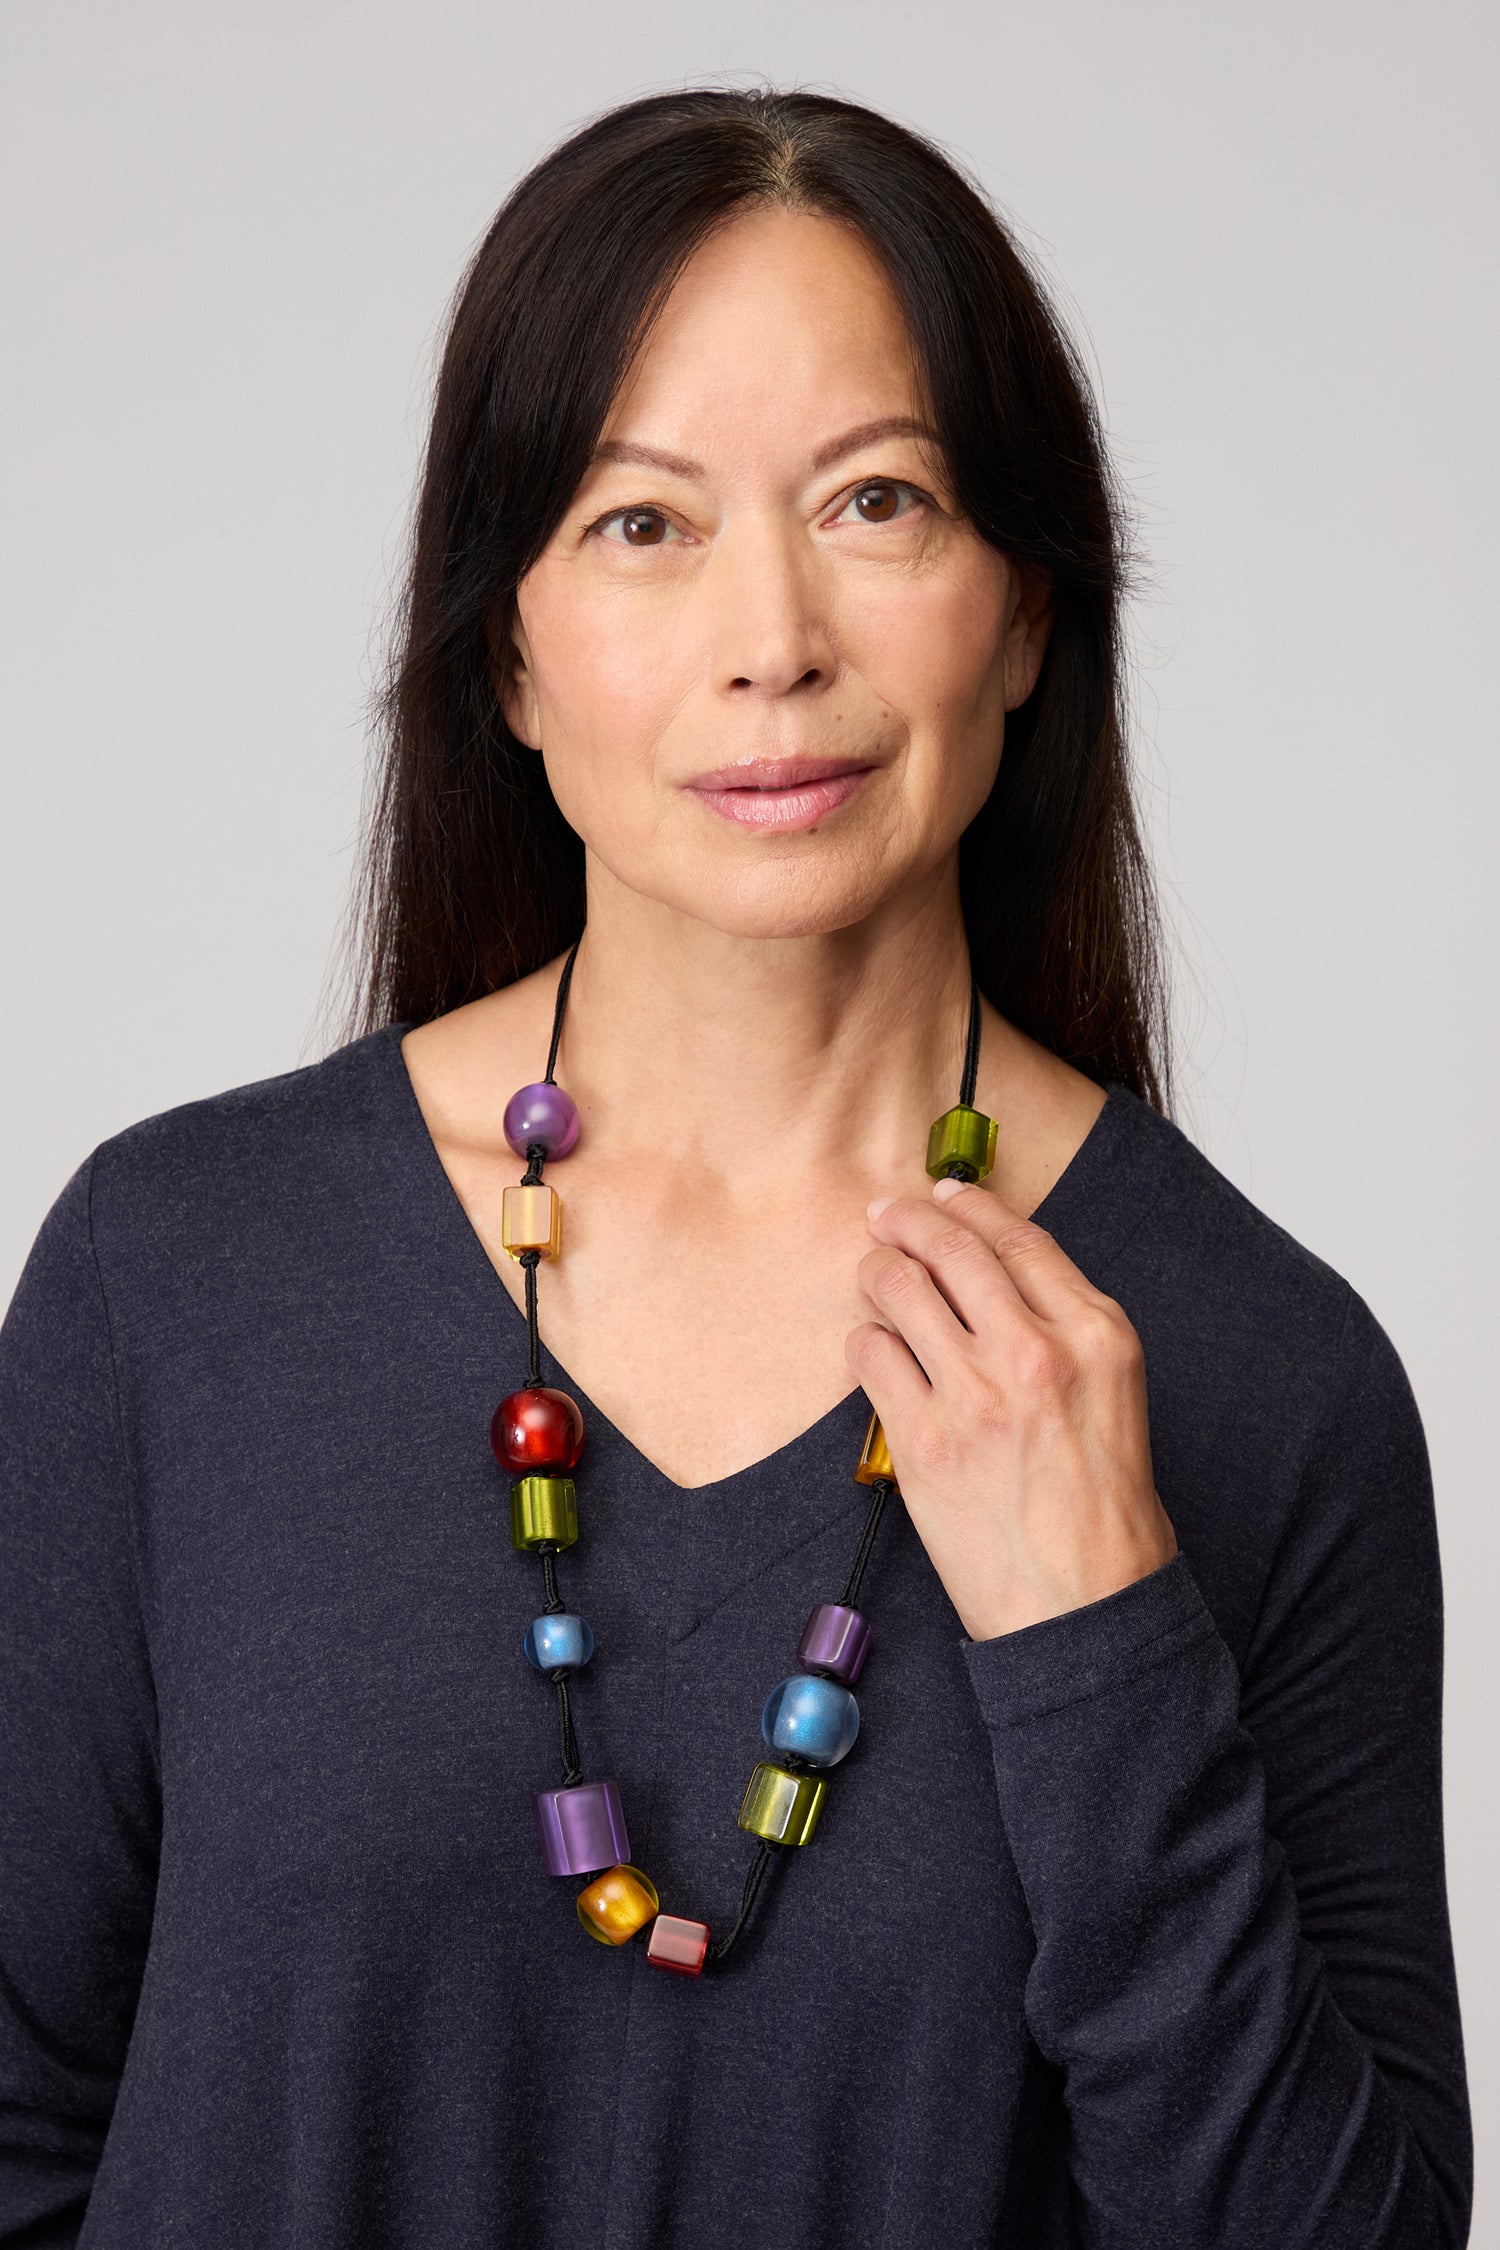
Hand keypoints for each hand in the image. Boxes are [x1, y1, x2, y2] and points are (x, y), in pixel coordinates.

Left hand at [845, 1176, 1176, 1639]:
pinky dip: (866, 1341)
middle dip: (910, 1220)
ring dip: (878, 1271)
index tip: (944, 1193)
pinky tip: (875, 1348)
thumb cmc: (1104, 1511)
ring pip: (901, 1290)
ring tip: (872, 1273)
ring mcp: (977, 1395)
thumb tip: (992, 1276)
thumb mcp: (1114, 1396)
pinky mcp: (924, 1441)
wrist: (1086, 1609)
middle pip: (954, 1250)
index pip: (1020, 1240)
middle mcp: (1038, 1353)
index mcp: (1098, 1336)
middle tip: (885, 1213)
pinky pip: (871, 1355)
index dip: (972, 1207)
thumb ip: (1063, 1330)